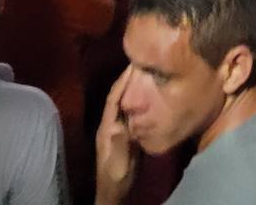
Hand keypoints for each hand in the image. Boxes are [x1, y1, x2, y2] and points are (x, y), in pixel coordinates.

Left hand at [95, 65, 137, 204]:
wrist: (114, 194)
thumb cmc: (116, 178)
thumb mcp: (119, 163)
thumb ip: (119, 144)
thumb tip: (119, 124)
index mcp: (106, 128)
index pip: (113, 99)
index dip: (121, 82)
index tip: (132, 65)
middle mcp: (110, 124)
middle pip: (117, 97)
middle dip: (127, 80)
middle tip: (141, 64)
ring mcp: (117, 129)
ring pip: (124, 104)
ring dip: (132, 89)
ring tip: (146, 75)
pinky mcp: (124, 134)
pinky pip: (131, 113)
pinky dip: (138, 101)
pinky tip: (149, 97)